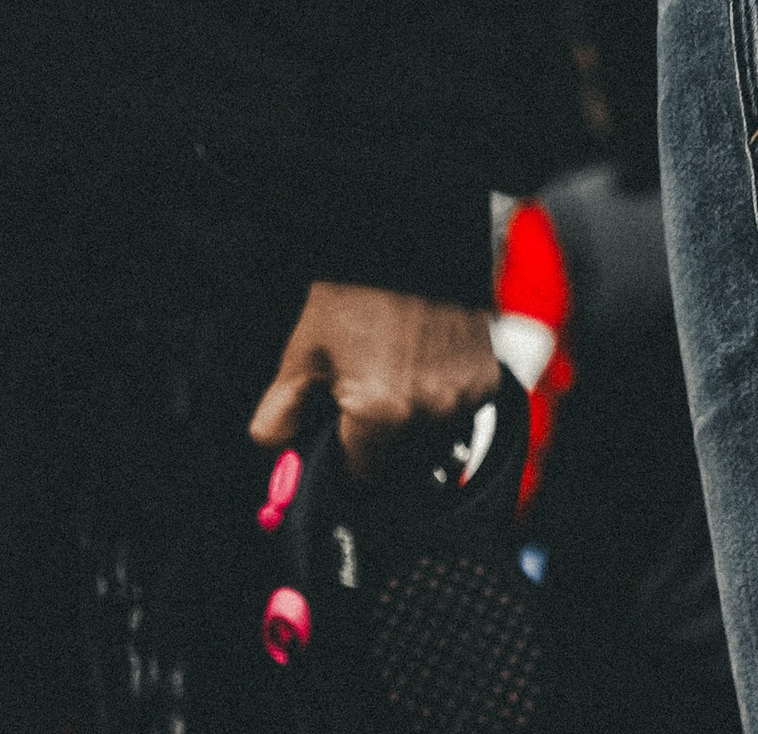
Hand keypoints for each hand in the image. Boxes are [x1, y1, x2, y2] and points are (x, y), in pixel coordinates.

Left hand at [249, 284, 500, 480]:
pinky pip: (461, 407)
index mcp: (380, 414)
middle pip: (399, 459)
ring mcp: (462, 397)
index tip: (344, 435)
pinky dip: (445, 392)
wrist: (410, 236)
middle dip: (381, 435)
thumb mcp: (305, 347)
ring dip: (416, 416)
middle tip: (369, 385)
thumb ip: (282, 407)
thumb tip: (271, 441)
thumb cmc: (356, 286)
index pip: (362, 473)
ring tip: (399, 366)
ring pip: (432, 434)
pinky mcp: (486, 378)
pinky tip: (428, 359)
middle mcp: (426, 413)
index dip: (348, 455)